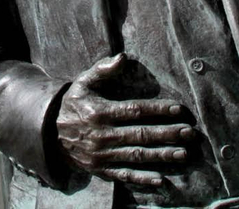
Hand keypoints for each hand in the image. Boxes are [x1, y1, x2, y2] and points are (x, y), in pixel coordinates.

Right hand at [54, 53, 197, 186]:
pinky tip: (161, 180)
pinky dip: (142, 179)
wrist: (49, 132)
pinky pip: (124, 175)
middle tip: (190, 133)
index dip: (158, 110)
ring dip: (162, 156)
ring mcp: (101, 155)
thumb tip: (123, 57)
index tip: (179, 110)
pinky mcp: (101, 170)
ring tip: (183, 154)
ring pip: (136, 156)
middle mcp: (101, 135)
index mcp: (99, 112)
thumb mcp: (82, 82)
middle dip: (167, 134)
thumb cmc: (72, 103)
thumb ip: (103, 69)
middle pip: (140, 135)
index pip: (134, 111)